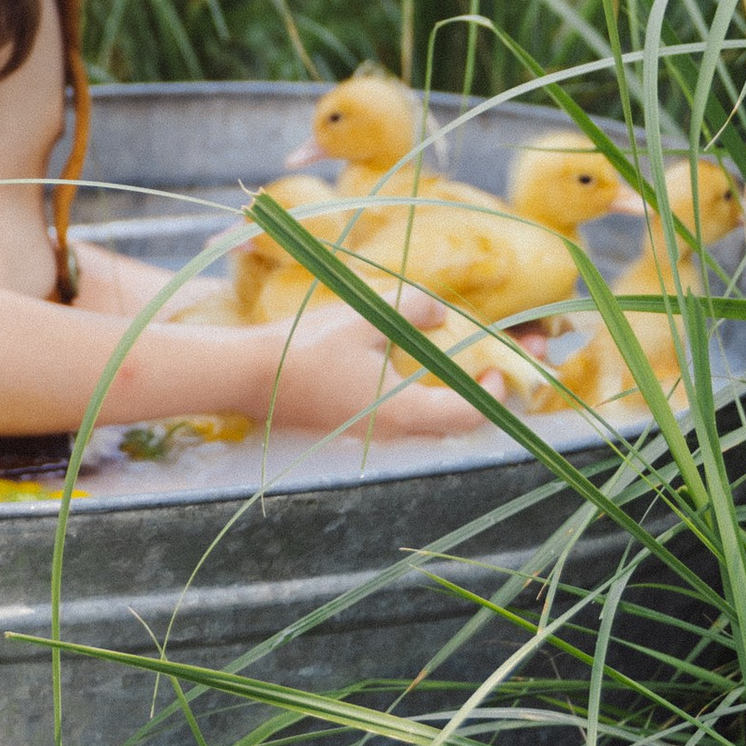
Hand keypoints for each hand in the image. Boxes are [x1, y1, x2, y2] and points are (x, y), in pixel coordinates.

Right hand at [270, 293, 488, 443]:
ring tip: (454, 365)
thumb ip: (413, 311)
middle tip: (488, 365)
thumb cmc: (307, 348)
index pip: (468, 415)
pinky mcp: (349, 427)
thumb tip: (441, 315)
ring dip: (447, 397)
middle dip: (476, 396)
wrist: (247, 375)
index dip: (492, 394)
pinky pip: (398, 418)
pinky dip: (416, 397)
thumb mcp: (366, 318)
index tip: (497, 367)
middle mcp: (390, 432)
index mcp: (401, 412)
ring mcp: (367, 434)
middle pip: (451, 424)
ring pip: (424, 423)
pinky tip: (406, 369)